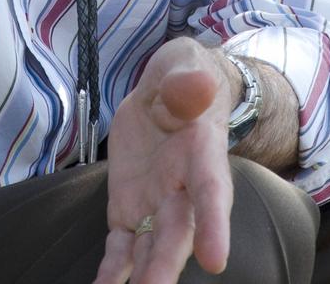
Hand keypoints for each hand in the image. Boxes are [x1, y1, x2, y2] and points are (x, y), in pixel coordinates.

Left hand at [95, 37, 233, 283]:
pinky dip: (113, 271)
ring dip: (143, 276)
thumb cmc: (185, 78)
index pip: (210, 191)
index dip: (214, 223)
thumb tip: (197, 85)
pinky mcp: (129, 209)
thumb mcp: (185, 66)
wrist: (169, 91)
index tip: (217, 259)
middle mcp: (183, 188)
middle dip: (168, 265)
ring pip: (151, 248)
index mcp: (202, 153)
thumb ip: (186, 81)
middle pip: (179, 232)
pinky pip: (121, 246)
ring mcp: (156, 203)